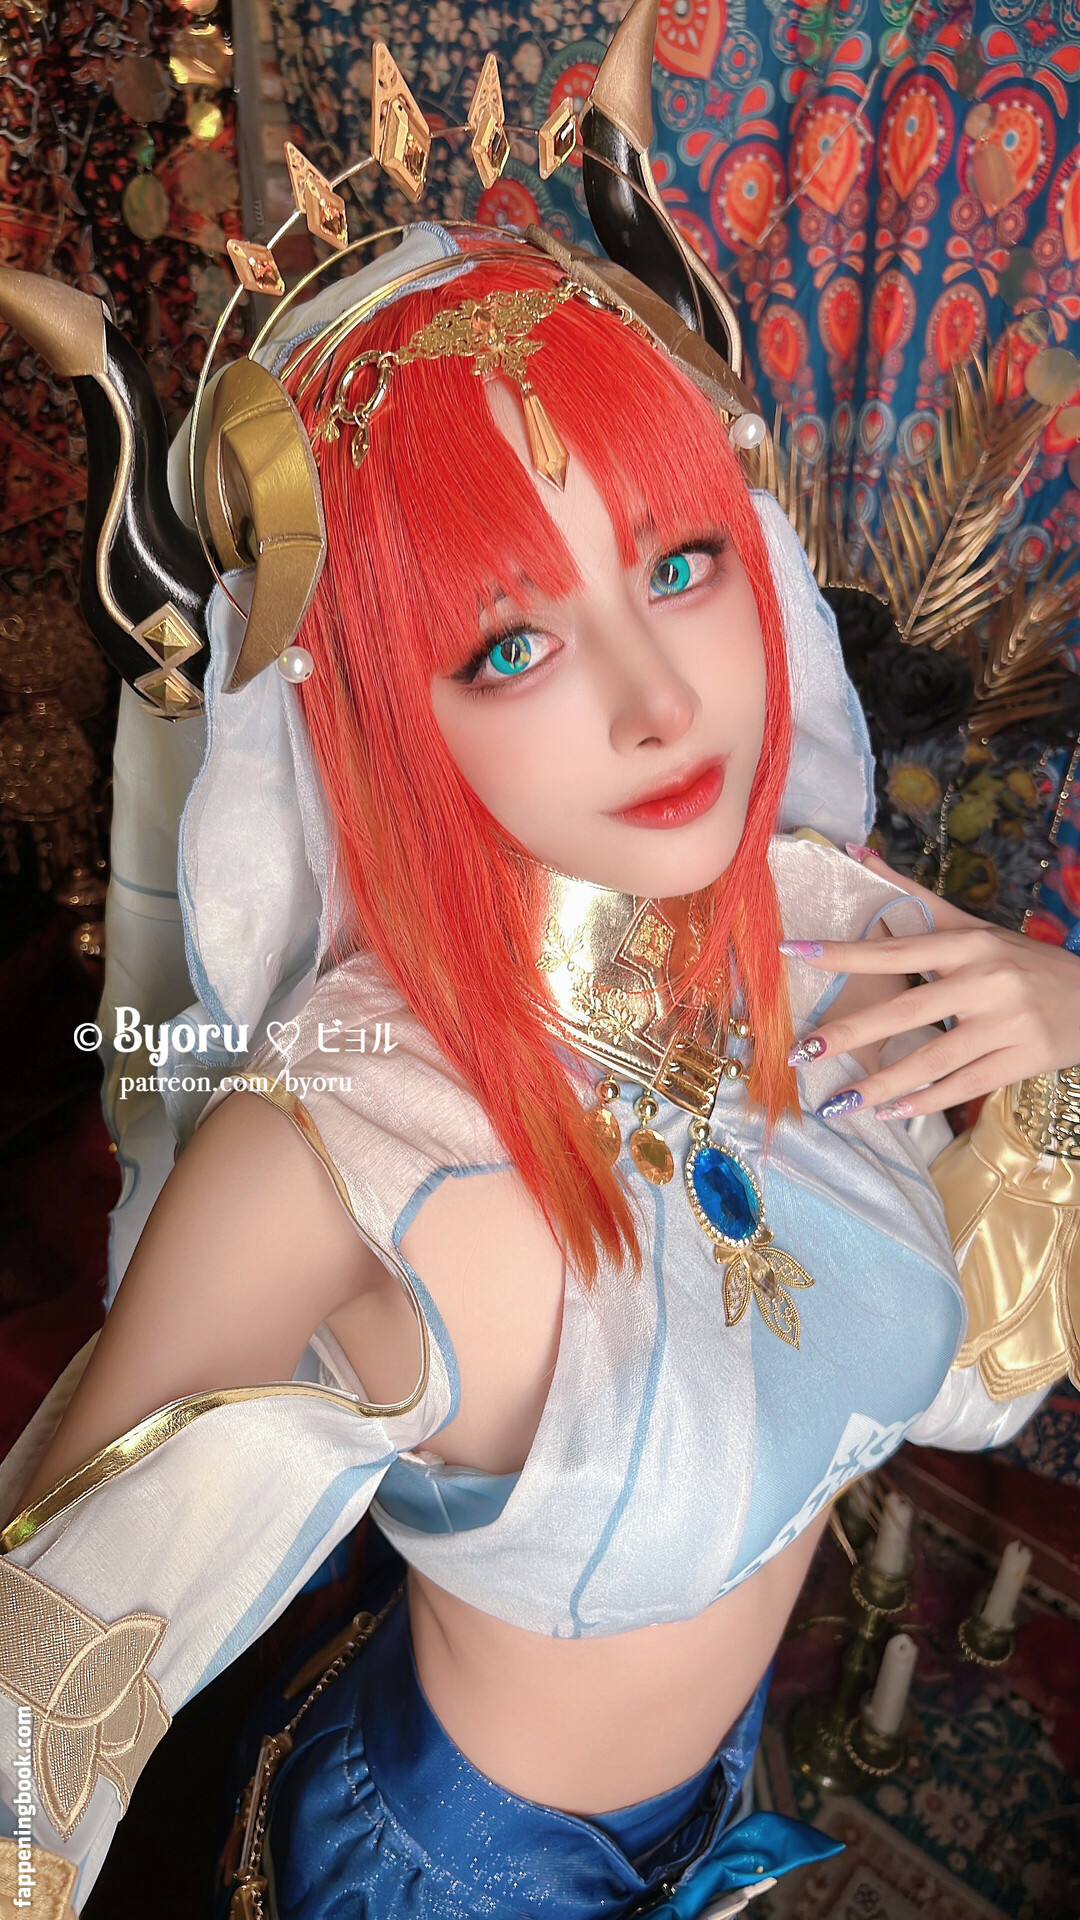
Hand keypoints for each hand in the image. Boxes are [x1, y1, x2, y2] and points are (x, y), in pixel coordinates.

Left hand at [781, 847, 1079, 1120]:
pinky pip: (964, 1086)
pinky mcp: (1022, 1059)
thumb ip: (912, 895)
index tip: (795, 954)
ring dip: (881, 1085)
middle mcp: (986, 980)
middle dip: (850, 1034)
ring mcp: (1006, 1023)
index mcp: (968, 944)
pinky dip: (925, 1101)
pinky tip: (889, 1113)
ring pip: (932, 1059)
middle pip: (907, 1010)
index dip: (844, 953)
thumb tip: (854, 850)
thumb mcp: (973, 926)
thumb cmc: (1023, 962)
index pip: (895, 949)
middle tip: (801, 1052)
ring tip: (838, 1103)